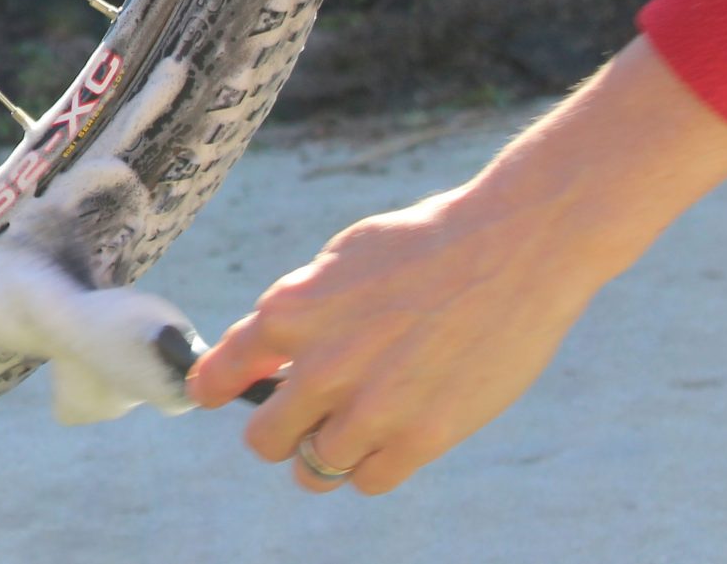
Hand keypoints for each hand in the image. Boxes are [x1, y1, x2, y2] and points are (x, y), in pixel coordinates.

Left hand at [187, 183, 607, 493]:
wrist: (511, 251)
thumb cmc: (423, 246)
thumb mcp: (338, 260)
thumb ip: (296, 312)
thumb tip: (262, 357)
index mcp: (289, 314)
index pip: (220, 374)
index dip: (215, 387)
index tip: (216, 393)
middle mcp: (319, 368)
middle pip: (264, 439)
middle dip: (277, 429)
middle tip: (300, 418)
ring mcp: (370, 409)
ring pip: (314, 469)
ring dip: (325, 453)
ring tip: (348, 430)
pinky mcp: (421, 438)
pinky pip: (368, 481)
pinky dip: (370, 467)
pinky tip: (387, 438)